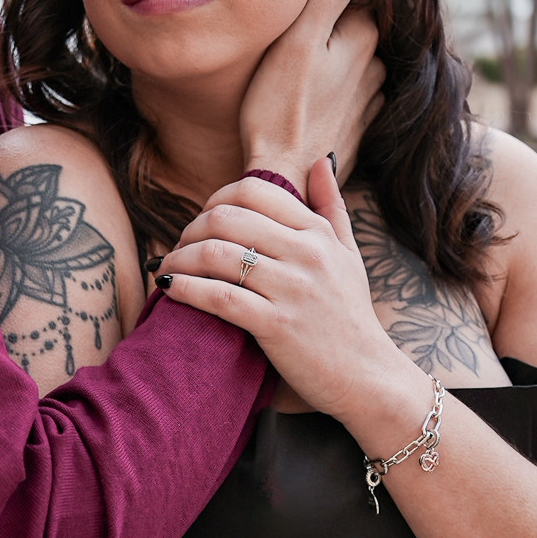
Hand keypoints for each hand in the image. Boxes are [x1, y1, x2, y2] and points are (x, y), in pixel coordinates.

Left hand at [155, 160, 407, 427]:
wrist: (368, 377)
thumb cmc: (351, 317)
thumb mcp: (350, 255)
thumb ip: (332, 206)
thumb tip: (322, 159)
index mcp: (318, 232)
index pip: (253, 190)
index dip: (215, 199)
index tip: (202, 221)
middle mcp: (307, 254)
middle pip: (226, 218)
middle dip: (190, 229)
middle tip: (179, 247)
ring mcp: (292, 289)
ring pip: (217, 254)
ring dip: (180, 258)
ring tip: (168, 268)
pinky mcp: (277, 325)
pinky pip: (219, 297)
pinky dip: (186, 289)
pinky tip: (170, 288)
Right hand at [239, 0, 382, 190]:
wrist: (284, 180)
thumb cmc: (279, 107)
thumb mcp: (298, 39)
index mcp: (364, 38)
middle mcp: (376, 68)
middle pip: (360, 28)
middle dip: (338, 23)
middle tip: (301, 25)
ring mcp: (371, 101)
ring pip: (358, 62)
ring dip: (339, 57)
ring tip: (304, 62)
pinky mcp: (360, 128)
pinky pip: (353, 94)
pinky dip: (339, 89)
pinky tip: (313, 95)